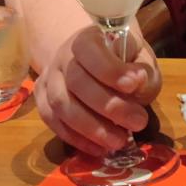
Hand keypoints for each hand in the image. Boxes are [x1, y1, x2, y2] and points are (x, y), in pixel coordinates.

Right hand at [35, 26, 162, 155]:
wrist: (96, 62)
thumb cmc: (123, 59)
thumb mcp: (140, 56)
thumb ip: (142, 68)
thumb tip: (139, 81)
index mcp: (87, 38)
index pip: (90, 50)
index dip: (109, 69)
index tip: (133, 85)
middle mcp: (62, 57)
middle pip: (77, 82)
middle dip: (108, 105)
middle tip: (138, 122)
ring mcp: (49, 80)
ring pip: (62, 106)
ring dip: (92, 128)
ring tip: (120, 141)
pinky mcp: (42, 103)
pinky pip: (54, 124)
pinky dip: (77, 139)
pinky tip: (100, 148)